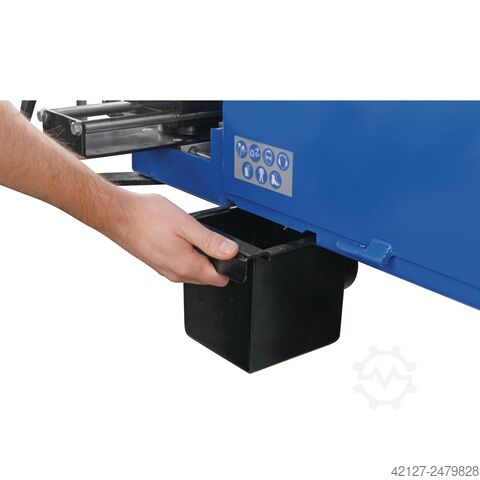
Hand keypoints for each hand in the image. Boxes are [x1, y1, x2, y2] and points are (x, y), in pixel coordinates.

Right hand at [112, 192, 238, 285]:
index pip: (220, 278)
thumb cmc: (146, 217)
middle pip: (208, 276)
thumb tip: (232, 252)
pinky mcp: (159, 264)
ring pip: (195, 270)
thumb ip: (211, 242)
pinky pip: (181, 265)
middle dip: (213, 258)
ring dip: (198, 255)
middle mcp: (176, 274)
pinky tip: (177, 236)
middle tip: (202, 235)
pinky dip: (185, 253)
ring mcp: (166, 271)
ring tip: (188, 233)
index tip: (222, 246)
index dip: (228, 262)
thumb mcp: (186, 225)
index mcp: (186, 267)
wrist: (117, 215)